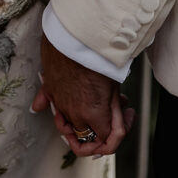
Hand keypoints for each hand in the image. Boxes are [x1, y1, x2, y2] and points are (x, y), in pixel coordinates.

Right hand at [32, 35, 134, 156]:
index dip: (120, 133)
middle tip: (117, 110)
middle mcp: (74, 114)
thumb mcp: (114, 85)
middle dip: (104, 129)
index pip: (105, 142)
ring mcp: (60, 104)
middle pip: (88, 138)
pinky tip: (65, 112)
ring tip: (99, 103)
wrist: (75, 35)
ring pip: (70, 128)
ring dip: (85, 122)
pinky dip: (60, 115)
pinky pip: (53, 111)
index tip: (127, 115)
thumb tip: (115, 127)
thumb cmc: (96, 55)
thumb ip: (114, 111)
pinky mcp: (51, 92)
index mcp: (93, 114)